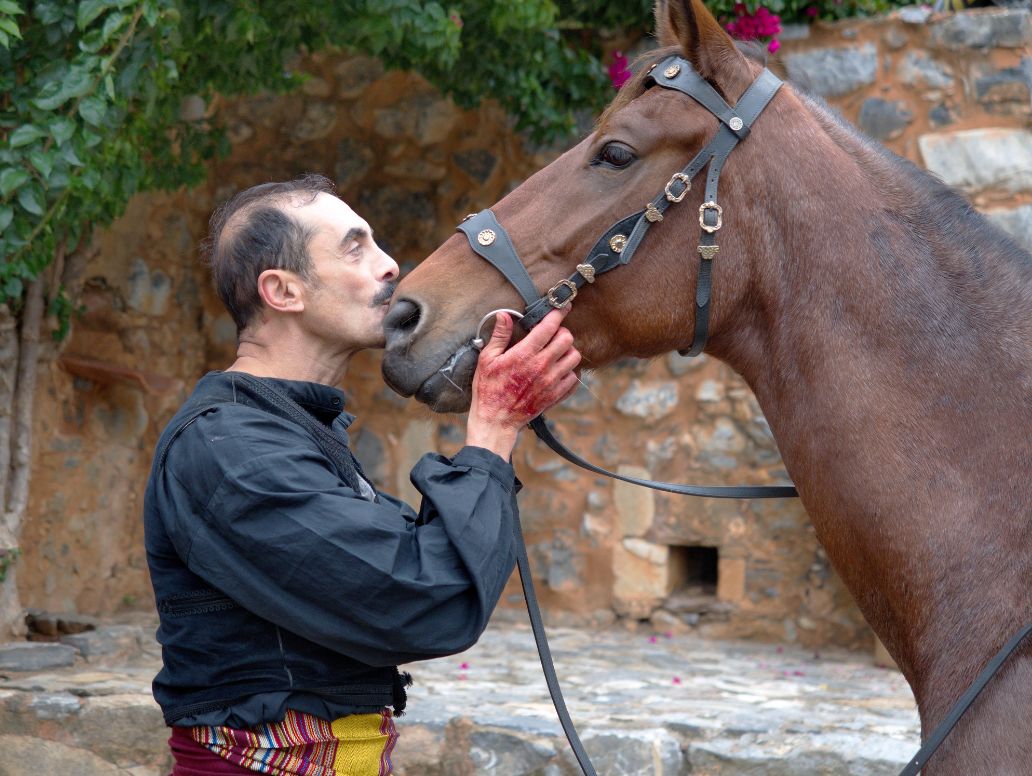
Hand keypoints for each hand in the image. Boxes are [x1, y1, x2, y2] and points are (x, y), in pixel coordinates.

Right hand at [465, 308, 580, 458]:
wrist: (496, 421)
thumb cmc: (488, 389)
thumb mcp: (487, 360)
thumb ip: (499, 336)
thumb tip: (504, 314)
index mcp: (524, 354)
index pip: (549, 327)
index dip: (558, 313)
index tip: (562, 306)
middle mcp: (542, 366)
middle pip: (567, 339)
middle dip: (561, 332)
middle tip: (552, 334)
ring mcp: (551, 382)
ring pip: (574, 357)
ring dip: (567, 351)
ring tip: (556, 352)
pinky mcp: (556, 395)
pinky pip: (574, 378)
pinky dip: (570, 371)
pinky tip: (558, 370)